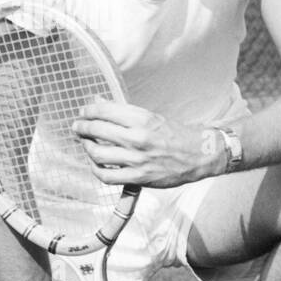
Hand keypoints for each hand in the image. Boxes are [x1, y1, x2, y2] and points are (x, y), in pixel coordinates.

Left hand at [73, 101, 222, 187]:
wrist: (201, 155)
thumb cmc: (177, 135)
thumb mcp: (152, 117)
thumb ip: (124, 112)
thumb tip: (98, 102)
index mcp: (143, 119)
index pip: (104, 110)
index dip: (89, 110)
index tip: (84, 112)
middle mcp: (138, 138)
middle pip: (96, 130)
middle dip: (82, 126)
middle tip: (78, 126)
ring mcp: (137, 160)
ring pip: (97, 153)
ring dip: (86, 147)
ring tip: (86, 144)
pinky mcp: (139, 178)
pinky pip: (107, 176)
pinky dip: (96, 169)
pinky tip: (96, 164)